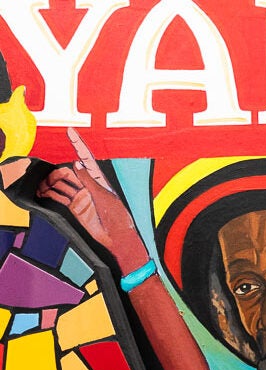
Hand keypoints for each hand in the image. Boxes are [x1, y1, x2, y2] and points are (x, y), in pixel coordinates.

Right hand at [37, 129, 148, 273]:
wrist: (116, 238)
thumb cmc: (116, 216)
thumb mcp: (103, 196)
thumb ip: (88, 180)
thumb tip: (77, 163)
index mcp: (99, 180)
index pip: (87, 158)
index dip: (78, 145)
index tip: (70, 131)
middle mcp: (89, 186)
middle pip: (70, 171)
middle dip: (59, 171)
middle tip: (53, 176)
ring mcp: (81, 196)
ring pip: (63, 183)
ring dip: (52, 182)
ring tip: (45, 185)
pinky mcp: (75, 207)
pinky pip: (60, 196)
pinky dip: (51, 193)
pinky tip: (43, 192)